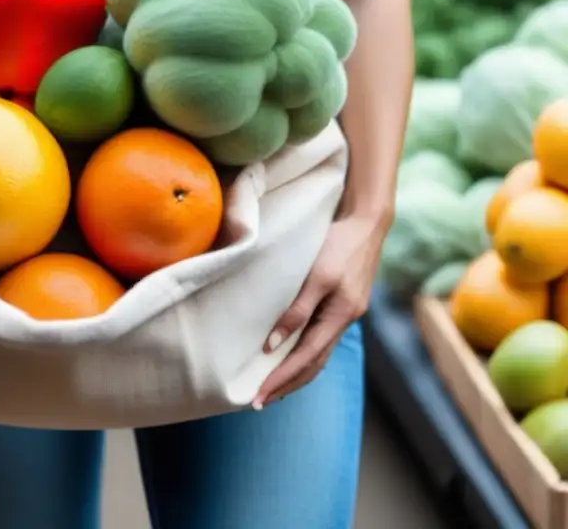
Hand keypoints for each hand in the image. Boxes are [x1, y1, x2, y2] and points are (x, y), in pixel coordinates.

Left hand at [254, 215, 385, 407]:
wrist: (366, 222)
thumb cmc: (339, 244)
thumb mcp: (317, 276)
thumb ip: (297, 310)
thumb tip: (272, 345)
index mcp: (341, 316)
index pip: (306, 359)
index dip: (281, 379)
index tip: (258, 395)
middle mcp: (346, 320)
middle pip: (313, 364)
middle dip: (286, 384)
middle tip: (258, 402)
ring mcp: (346, 313)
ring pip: (319, 354)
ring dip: (296, 374)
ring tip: (272, 388)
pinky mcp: (343, 304)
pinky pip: (322, 339)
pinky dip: (306, 354)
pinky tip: (292, 357)